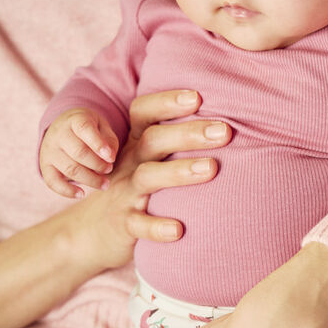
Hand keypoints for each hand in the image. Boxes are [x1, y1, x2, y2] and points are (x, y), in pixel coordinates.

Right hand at [39, 107, 118, 196]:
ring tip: (105, 183)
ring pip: (70, 169)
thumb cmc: (89, 129)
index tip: (111, 158)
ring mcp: (49, 150)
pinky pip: (52, 181)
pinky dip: (67, 191)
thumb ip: (109, 140)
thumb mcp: (102, 126)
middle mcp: (59, 134)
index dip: (99, 145)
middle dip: (98, 165)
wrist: (64, 126)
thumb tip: (110, 158)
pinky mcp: (45, 166)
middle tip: (109, 169)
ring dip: (90, 179)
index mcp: (75, 120)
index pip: (85, 130)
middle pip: (79, 153)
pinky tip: (82, 194)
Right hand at [82, 89, 232, 270]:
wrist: (97, 230)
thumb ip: (179, 138)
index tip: (198, 96)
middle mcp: (131, 162)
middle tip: (225, 131)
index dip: (167, 101)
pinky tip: (179, 230)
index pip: (144, 112)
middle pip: (154, 140)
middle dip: (189, 133)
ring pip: (148, 177)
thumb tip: (230, 120)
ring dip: (180, 172)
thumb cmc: (139, 185)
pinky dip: (157, 228)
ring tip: (212, 168)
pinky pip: (138, 225)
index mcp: (138, 142)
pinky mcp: (125, 224)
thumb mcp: (151, 158)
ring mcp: (126, 192)